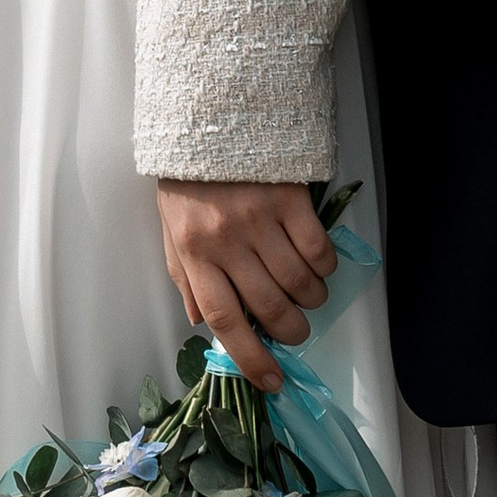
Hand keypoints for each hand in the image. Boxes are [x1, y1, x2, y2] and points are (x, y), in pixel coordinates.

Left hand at [156, 178, 335, 392]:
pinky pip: (319, 250)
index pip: (222, 319)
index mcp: (194, 250)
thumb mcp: (172, 227)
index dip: (250, 358)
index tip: (271, 382)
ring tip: (306, 294)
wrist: (207, 114)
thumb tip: (200, 322)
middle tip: (294, 331)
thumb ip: (185, 276)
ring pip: (299, 284)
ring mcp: (260, 218)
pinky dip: (324, 267)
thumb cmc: (188, 177)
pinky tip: (317, 262)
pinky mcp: (290, 197)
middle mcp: (227, 239)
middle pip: (269, 308)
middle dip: (290, 332)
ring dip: (310, 301)